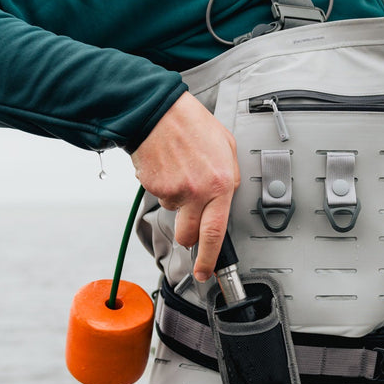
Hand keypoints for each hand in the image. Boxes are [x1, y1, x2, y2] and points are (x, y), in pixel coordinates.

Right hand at [131, 92, 240, 281]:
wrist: (156, 111)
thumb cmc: (191, 124)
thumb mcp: (226, 147)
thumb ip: (229, 176)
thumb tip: (228, 195)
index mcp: (221, 184)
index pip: (216, 233)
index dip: (210, 258)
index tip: (206, 272)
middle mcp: (198, 192)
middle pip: (189, 235)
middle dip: (188, 236)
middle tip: (189, 223)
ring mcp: (174, 192)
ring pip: (174, 214)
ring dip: (177, 203)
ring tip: (180, 173)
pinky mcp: (154, 188)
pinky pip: (160, 198)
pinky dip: (163, 187)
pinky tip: (168, 167)